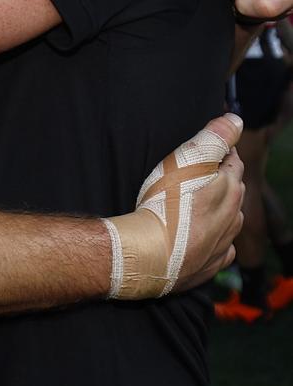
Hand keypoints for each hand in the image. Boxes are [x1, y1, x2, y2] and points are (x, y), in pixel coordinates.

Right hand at [173, 115, 243, 292]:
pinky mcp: (209, 265)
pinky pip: (219, 248)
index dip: (219, 150)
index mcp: (229, 189)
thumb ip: (214, 137)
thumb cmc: (165, 204)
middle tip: (196, 172)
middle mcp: (232, 217)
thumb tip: (236, 120)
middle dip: (221, 178)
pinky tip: (199, 236)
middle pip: (233, 190)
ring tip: (196, 202)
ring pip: (229, 219)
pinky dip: (213, 239)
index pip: (233, 161)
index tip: (204, 147)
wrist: (149, 254)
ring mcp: (222, 243)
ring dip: (218, 209)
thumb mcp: (187, 159)